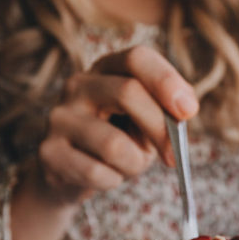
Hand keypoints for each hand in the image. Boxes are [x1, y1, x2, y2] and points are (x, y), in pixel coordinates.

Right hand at [37, 45, 198, 202]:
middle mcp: (78, 85)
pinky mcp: (49, 152)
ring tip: (128, 166)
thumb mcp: (147, 124)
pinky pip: (98, 173)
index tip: (189, 111)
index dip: (166, 81)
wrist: (71, 176)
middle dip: (159, 128)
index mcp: (107, 69)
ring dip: (134, 165)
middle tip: (173, 157)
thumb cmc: (119, 143)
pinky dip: (114, 181)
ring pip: (114, 144)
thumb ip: (167, 114)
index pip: (137, 58)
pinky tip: (106, 176)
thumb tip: (184, 111)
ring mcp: (59, 117)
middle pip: (128, 92)